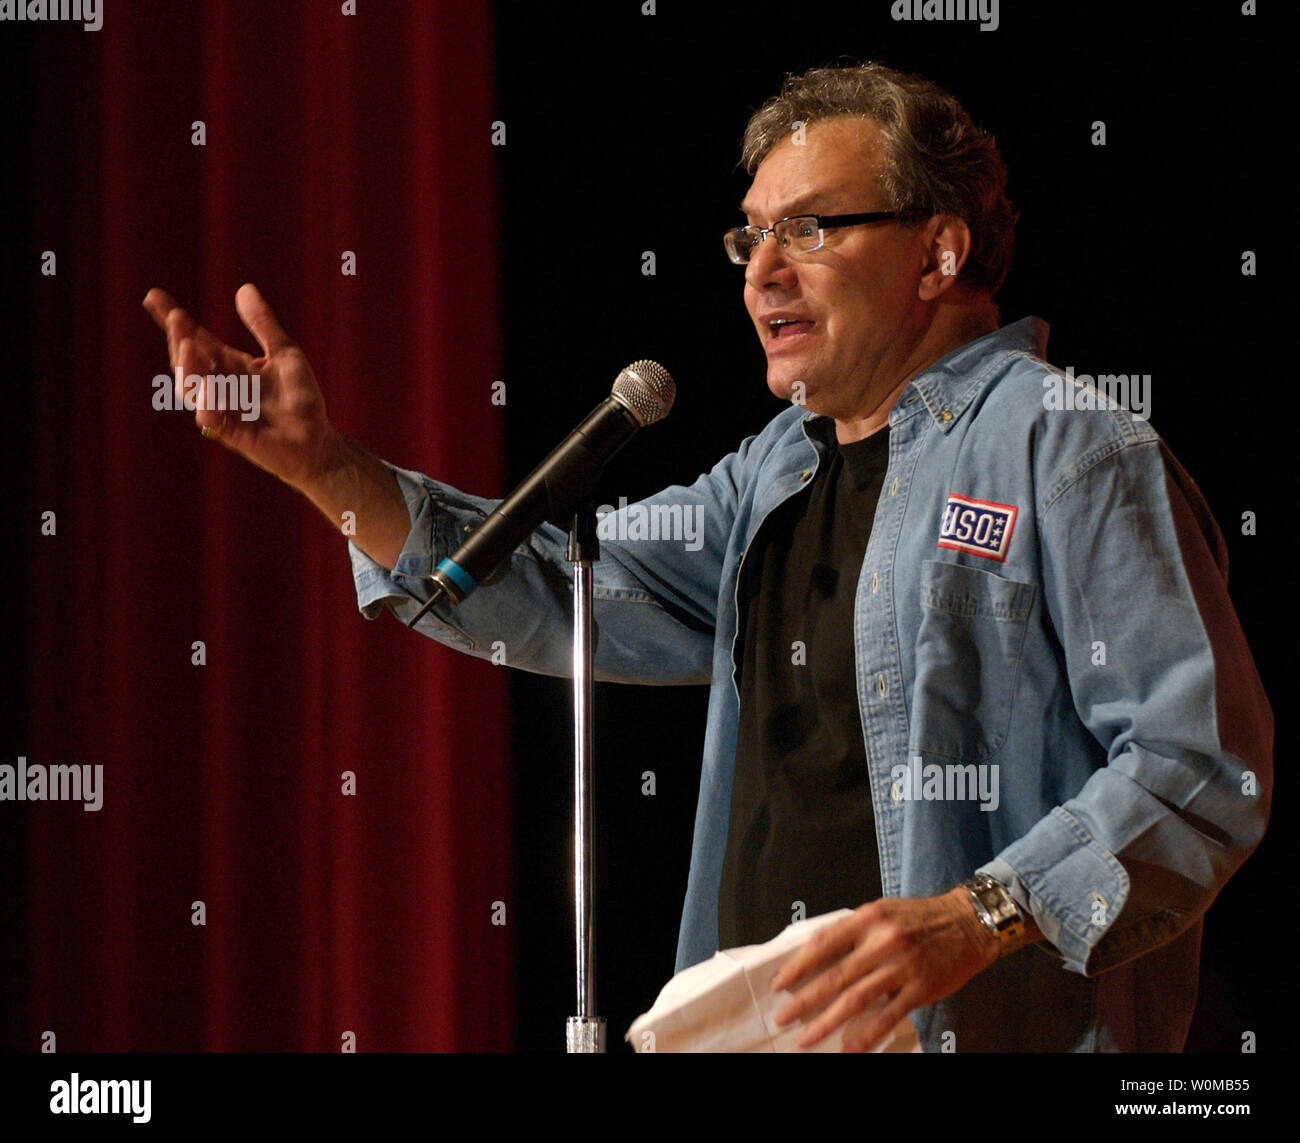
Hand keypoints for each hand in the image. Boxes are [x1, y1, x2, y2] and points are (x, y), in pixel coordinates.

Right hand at [143, 283, 336, 491]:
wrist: (318, 440)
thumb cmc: (302, 400)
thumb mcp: (286, 354)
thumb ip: (264, 325)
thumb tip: (244, 288)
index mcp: (230, 366)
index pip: (196, 338)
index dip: (174, 320)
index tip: (153, 296)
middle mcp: (220, 386)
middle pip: (186, 360)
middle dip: (177, 338)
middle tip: (176, 316)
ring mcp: (222, 410)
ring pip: (190, 388)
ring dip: (187, 367)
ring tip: (188, 344)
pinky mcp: (230, 434)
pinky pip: (209, 419)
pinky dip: (208, 403)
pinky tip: (210, 386)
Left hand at [769, 889, 999, 1051]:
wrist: (968, 923)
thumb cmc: (919, 918)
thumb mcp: (881, 911)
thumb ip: (852, 931)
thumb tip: (815, 956)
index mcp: (868, 918)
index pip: (823, 943)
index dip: (797, 966)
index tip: (779, 984)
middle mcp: (882, 942)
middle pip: (835, 977)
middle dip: (804, 1000)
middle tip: (782, 1016)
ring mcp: (902, 967)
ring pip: (856, 1001)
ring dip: (826, 1022)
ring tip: (805, 1038)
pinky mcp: (919, 989)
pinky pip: (886, 1018)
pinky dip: (864, 1037)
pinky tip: (847, 1049)